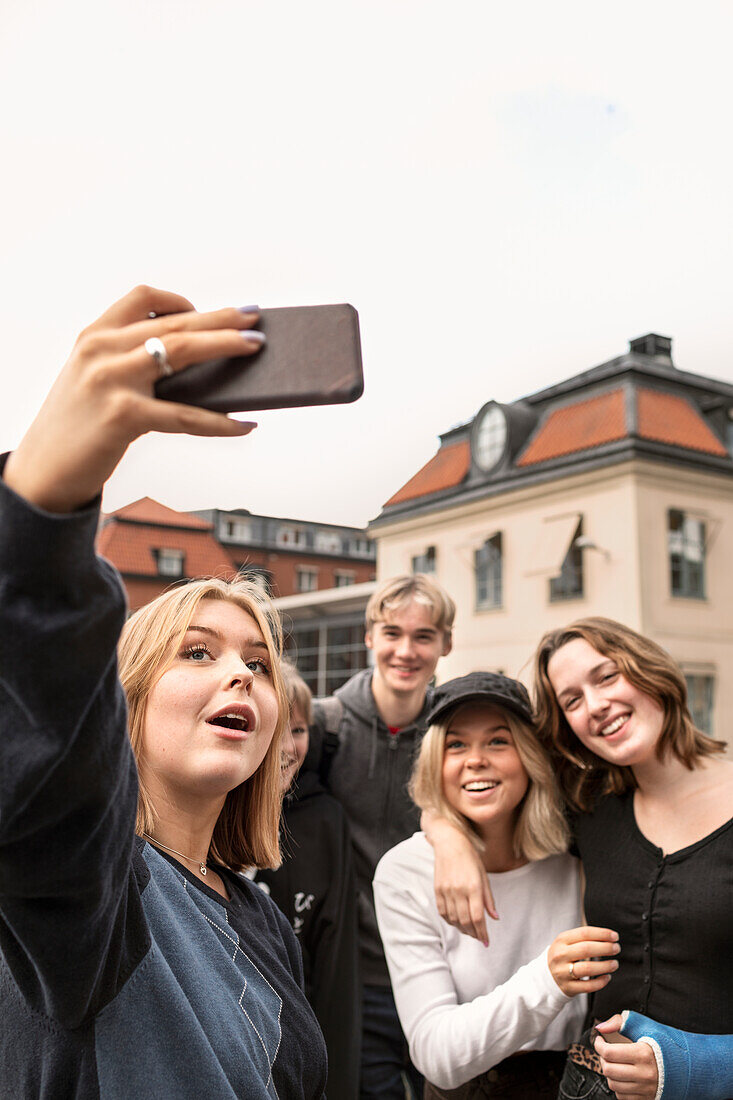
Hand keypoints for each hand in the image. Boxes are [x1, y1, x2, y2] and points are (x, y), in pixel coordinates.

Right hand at [3, 286, 262, 512]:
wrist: (42, 472)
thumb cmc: (77, 429)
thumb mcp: (93, 382)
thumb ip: (129, 365)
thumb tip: (198, 369)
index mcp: (94, 336)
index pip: (142, 299)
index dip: (179, 300)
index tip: (206, 310)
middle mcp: (101, 349)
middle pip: (174, 323)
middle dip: (221, 318)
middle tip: (254, 317)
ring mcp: (112, 380)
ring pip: (182, 351)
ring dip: (226, 345)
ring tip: (257, 347)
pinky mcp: (123, 416)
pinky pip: (186, 415)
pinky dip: (221, 422)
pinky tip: (244, 424)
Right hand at [422, 811, 497, 944]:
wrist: (450, 842)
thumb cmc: (470, 857)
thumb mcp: (484, 876)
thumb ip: (488, 898)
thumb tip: (495, 918)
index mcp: (473, 886)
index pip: (478, 917)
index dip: (482, 932)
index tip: (486, 941)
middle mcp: (459, 890)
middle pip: (465, 921)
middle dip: (474, 933)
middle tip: (480, 938)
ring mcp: (446, 890)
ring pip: (453, 919)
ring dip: (462, 929)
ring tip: (470, 931)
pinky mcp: (437, 889)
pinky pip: (442, 912)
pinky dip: (450, 921)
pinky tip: (456, 922)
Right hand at [547, 926, 619, 996]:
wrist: (547, 976)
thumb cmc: (564, 955)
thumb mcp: (567, 942)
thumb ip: (584, 937)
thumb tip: (609, 936)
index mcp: (561, 940)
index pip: (584, 933)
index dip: (602, 934)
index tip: (615, 936)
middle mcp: (560, 955)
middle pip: (586, 949)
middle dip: (605, 948)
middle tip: (617, 948)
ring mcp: (563, 972)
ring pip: (587, 969)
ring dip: (605, 966)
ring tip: (615, 964)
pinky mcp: (568, 987)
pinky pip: (588, 986)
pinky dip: (600, 982)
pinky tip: (607, 977)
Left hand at [594, 1015, 658, 1098]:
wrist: (689, 1065)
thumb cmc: (666, 1044)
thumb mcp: (645, 1026)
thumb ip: (620, 1022)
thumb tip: (601, 1028)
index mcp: (643, 1054)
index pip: (609, 1053)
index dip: (599, 1045)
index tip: (600, 1040)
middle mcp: (645, 1074)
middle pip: (609, 1070)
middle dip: (603, 1059)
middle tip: (607, 1052)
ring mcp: (646, 1089)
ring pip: (614, 1085)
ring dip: (610, 1073)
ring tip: (615, 1063)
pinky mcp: (647, 1099)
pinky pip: (623, 1096)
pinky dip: (619, 1086)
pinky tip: (624, 1075)